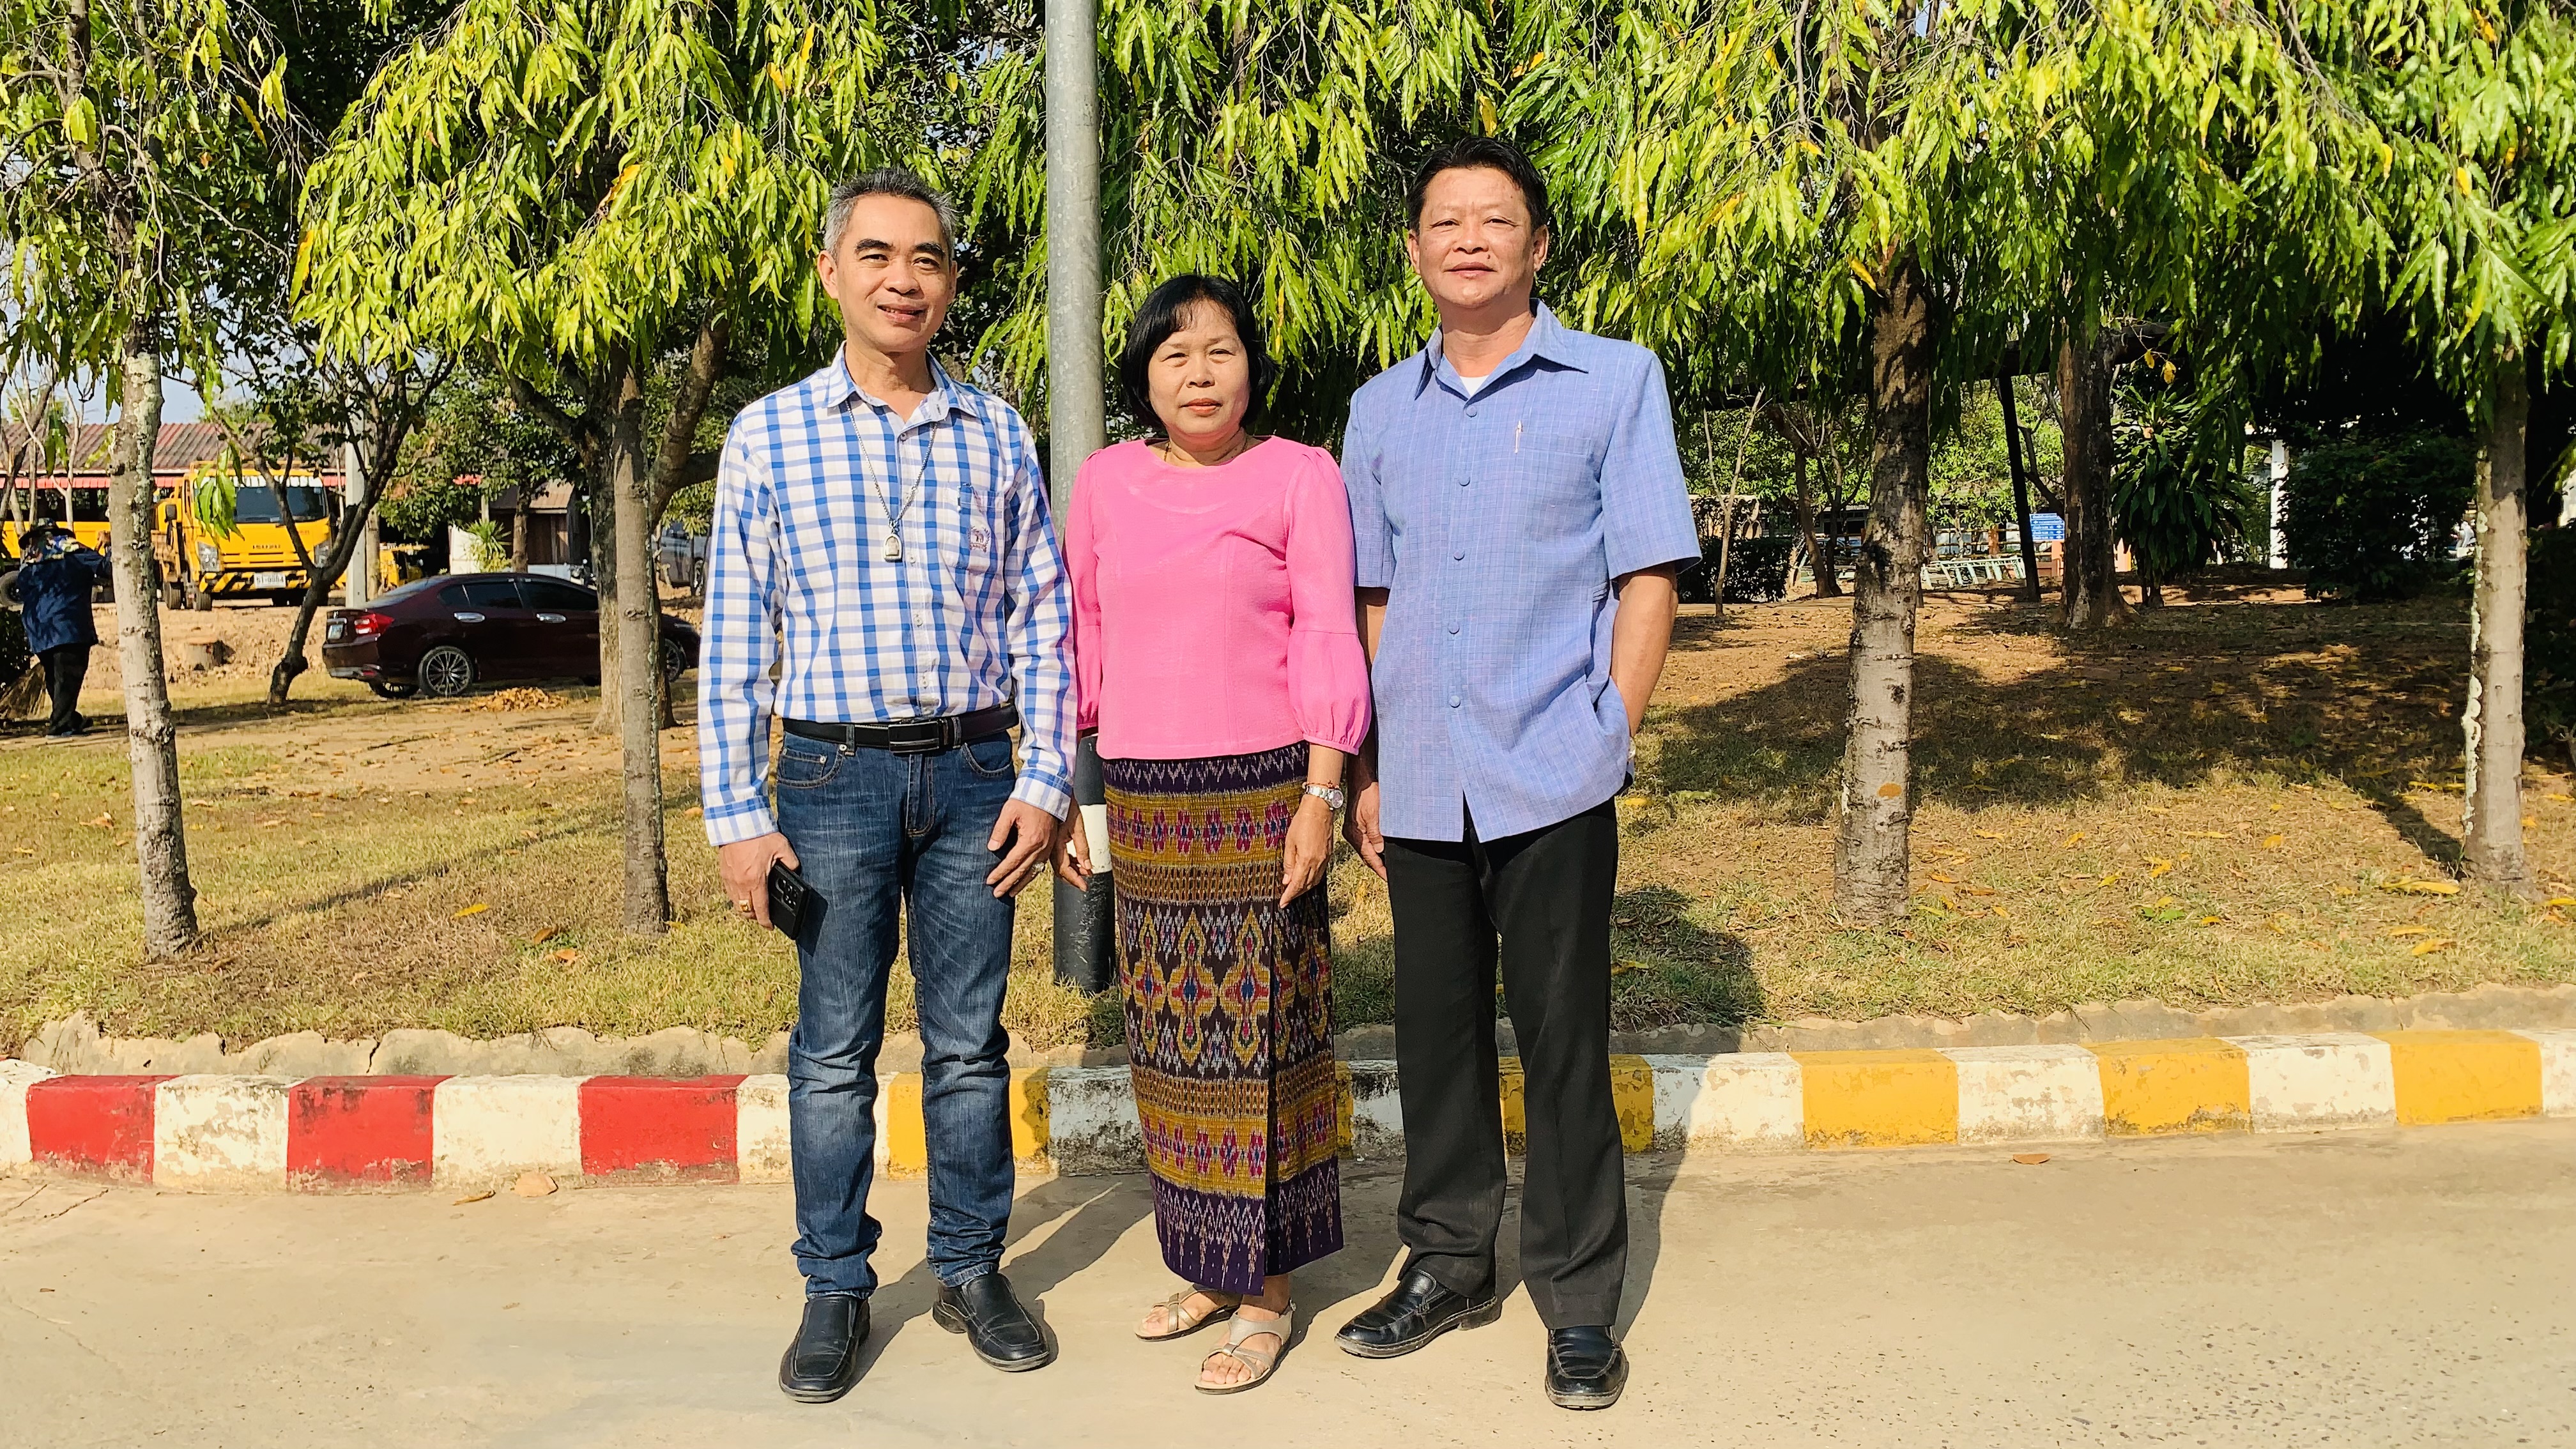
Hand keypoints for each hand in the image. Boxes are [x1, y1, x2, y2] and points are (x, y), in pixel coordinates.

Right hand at [719, 832, 798, 928]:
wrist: (737, 822)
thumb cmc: (760, 835)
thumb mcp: (783, 847)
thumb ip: (792, 863)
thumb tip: (795, 871)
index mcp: (756, 881)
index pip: (761, 909)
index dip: (765, 922)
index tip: (770, 927)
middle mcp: (740, 884)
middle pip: (746, 911)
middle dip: (755, 917)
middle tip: (763, 915)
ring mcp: (729, 879)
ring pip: (736, 904)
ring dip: (745, 908)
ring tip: (754, 905)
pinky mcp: (723, 873)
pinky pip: (729, 892)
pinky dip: (737, 897)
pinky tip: (744, 892)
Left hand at [986, 798, 1060, 897]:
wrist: (1049, 790)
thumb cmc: (1028, 798)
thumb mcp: (1009, 811)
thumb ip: (1000, 830)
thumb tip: (992, 848)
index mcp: (1030, 839)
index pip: (1012, 862)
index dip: (1000, 873)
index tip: (990, 881)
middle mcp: (1041, 847)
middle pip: (1023, 871)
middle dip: (1008, 883)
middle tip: (997, 893)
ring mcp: (1048, 847)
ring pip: (1034, 871)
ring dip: (1021, 883)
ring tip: (1010, 893)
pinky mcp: (1051, 845)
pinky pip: (1042, 865)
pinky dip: (1032, 875)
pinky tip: (1026, 879)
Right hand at [1054, 809, 1093, 890]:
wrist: (1052, 788)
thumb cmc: (1064, 803)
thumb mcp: (1078, 825)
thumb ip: (1082, 847)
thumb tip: (1087, 866)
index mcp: (1055, 844)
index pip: (1064, 869)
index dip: (1075, 879)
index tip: (1084, 887)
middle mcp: (1049, 846)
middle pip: (1060, 869)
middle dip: (1073, 877)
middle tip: (1085, 882)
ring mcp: (1047, 842)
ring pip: (1058, 863)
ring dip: (1071, 869)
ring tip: (1084, 870)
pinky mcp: (1049, 838)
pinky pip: (1056, 855)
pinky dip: (1067, 860)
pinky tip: (1075, 860)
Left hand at [1281, 795, 1333, 905]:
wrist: (1319, 809)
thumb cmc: (1302, 822)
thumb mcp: (1289, 842)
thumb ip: (1289, 863)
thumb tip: (1287, 880)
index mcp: (1307, 860)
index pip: (1297, 885)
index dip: (1289, 896)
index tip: (1283, 903)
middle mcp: (1318, 862)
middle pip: (1307, 885)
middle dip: (1297, 894)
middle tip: (1287, 899)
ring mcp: (1325, 859)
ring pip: (1315, 881)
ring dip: (1305, 888)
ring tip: (1295, 891)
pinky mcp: (1328, 855)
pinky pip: (1320, 873)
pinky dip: (1312, 880)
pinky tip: (1306, 879)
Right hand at [1342, 759, 1385, 880]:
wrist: (1361, 781)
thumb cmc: (1368, 794)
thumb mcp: (1374, 815)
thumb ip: (1376, 834)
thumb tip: (1379, 851)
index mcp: (1355, 834)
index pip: (1369, 857)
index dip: (1379, 868)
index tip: (1387, 877)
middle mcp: (1352, 835)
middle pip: (1366, 856)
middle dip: (1378, 866)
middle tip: (1389, 875)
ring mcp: (1353, 831)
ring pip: (1366, 850)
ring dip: (1376, 858)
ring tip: (1386, 866)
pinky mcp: (1356, 826)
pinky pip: (1365, 842)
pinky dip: (1373, 849)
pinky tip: (1380, 850)